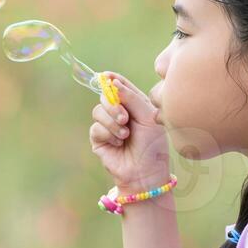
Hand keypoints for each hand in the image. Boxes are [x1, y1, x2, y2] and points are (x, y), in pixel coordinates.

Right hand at [89, 72, 170, 191]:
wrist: (145, 171)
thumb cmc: (152, 144)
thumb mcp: (147, 116)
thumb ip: (131, 97)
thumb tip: (111, 82)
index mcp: (134, 104)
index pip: (120, 86)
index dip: (112, 79)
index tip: (106, 75)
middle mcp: (120, 113)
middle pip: (104, 96)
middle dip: (113, 105)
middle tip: (125, 118)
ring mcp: (108, 126)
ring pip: (98, 111)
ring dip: (112, 122)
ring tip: (125, 134)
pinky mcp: (99, 139)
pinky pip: (95, 128)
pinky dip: (108, 134)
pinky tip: (118, 143)